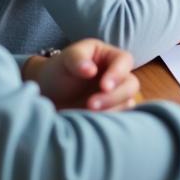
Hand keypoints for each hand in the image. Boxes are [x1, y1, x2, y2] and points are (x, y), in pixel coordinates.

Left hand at [24, 39, 139, 111]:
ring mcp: (116, 96)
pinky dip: (109, 121)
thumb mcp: (66, 57)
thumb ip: (78, 59)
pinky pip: (119, 118)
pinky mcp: (111, 112)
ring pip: (127, 103)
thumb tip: (91, 71)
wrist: (49, 95)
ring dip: (111, 110)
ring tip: (87, 115)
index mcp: (111, 56)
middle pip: (130, 85)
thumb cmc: (59, 70)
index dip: (118, 73)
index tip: (104, 87)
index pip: (124, 61)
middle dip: (114, 96)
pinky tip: (92, 123)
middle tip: (91, 105)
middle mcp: (118, 76)